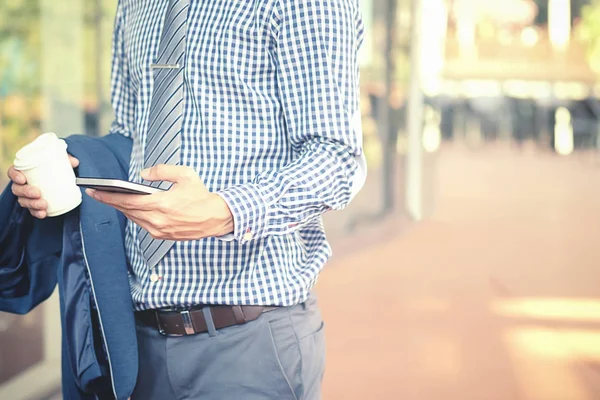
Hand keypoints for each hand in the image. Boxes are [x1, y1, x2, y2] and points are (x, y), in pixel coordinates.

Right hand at [7, 155, 79, 218]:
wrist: (57, 177)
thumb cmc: (52, 167)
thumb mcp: (58, 160)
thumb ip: (66, 159)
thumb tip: (75, 162)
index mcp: (23, 171)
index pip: (12, 172)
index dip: (15, 176)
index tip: (22, 179)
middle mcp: (22, 184)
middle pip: (17, 189)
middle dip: (26, 192)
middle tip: (37, 193)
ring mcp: (26, 195)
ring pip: (23, 201)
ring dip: (32, 204)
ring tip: (44, 205)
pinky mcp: (33, 204)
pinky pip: (32, 210)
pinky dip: (37, 212)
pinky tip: (43, 213)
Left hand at [86, 164, 233, 239]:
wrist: (216, 218)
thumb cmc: (201, 196)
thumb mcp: (185, 175)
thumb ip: (162, 170)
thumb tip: (144, 174)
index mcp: (162, 204)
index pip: (128, 200)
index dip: (108, 196)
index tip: (94, 191)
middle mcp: (158, 220)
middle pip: (127, 210)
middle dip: (110, 201)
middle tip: (96, 194)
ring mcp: (160, 230)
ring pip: (134, 218)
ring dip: (122, 209)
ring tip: (111, 199)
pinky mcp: (163, 236)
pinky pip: (143, 224)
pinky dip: (135, 216)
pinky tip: (131, 208)